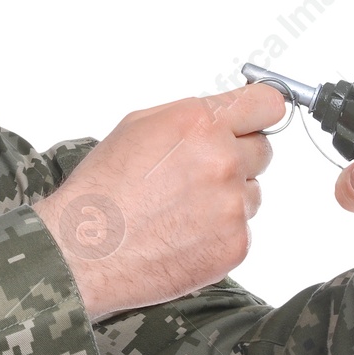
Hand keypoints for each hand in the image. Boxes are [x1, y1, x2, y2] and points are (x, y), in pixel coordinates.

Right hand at [34, 85, 282, 322]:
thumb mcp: (137, 127)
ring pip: (253, 193)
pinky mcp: (235, 244)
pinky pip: (242, 230)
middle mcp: (222, 160)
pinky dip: (219, 233)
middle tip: (198, 175)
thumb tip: (223, 118)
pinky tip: (182, 234)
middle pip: (263, 150)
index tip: (256, 120)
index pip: (268, 104)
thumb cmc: (101, 189)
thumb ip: (190, 118)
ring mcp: (232, 205)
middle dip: (237, 158)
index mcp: (198, 124)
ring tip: (181, 210)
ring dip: (228, 198)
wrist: (84, 250)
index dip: (260, 113)